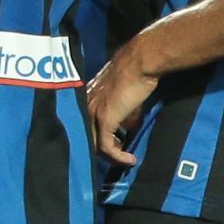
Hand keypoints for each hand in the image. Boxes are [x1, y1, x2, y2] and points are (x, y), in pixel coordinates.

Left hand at [86, 45, 156, 165]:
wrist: (138, 64)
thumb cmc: (135, 76)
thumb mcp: (128, 101)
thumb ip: (125, 116)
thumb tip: (129, 129)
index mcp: (87, 99)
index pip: (85, 125)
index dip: (99, 138)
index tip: (116, 144)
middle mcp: (85, 106)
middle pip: (87, 137)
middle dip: (104, 149)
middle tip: (120, 154)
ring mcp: (92, 113)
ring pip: (94, 144)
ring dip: (112, 155)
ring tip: (126, 158)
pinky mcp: (104, 119)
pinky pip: (107, 146)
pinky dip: (118, 156)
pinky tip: (130, 159)